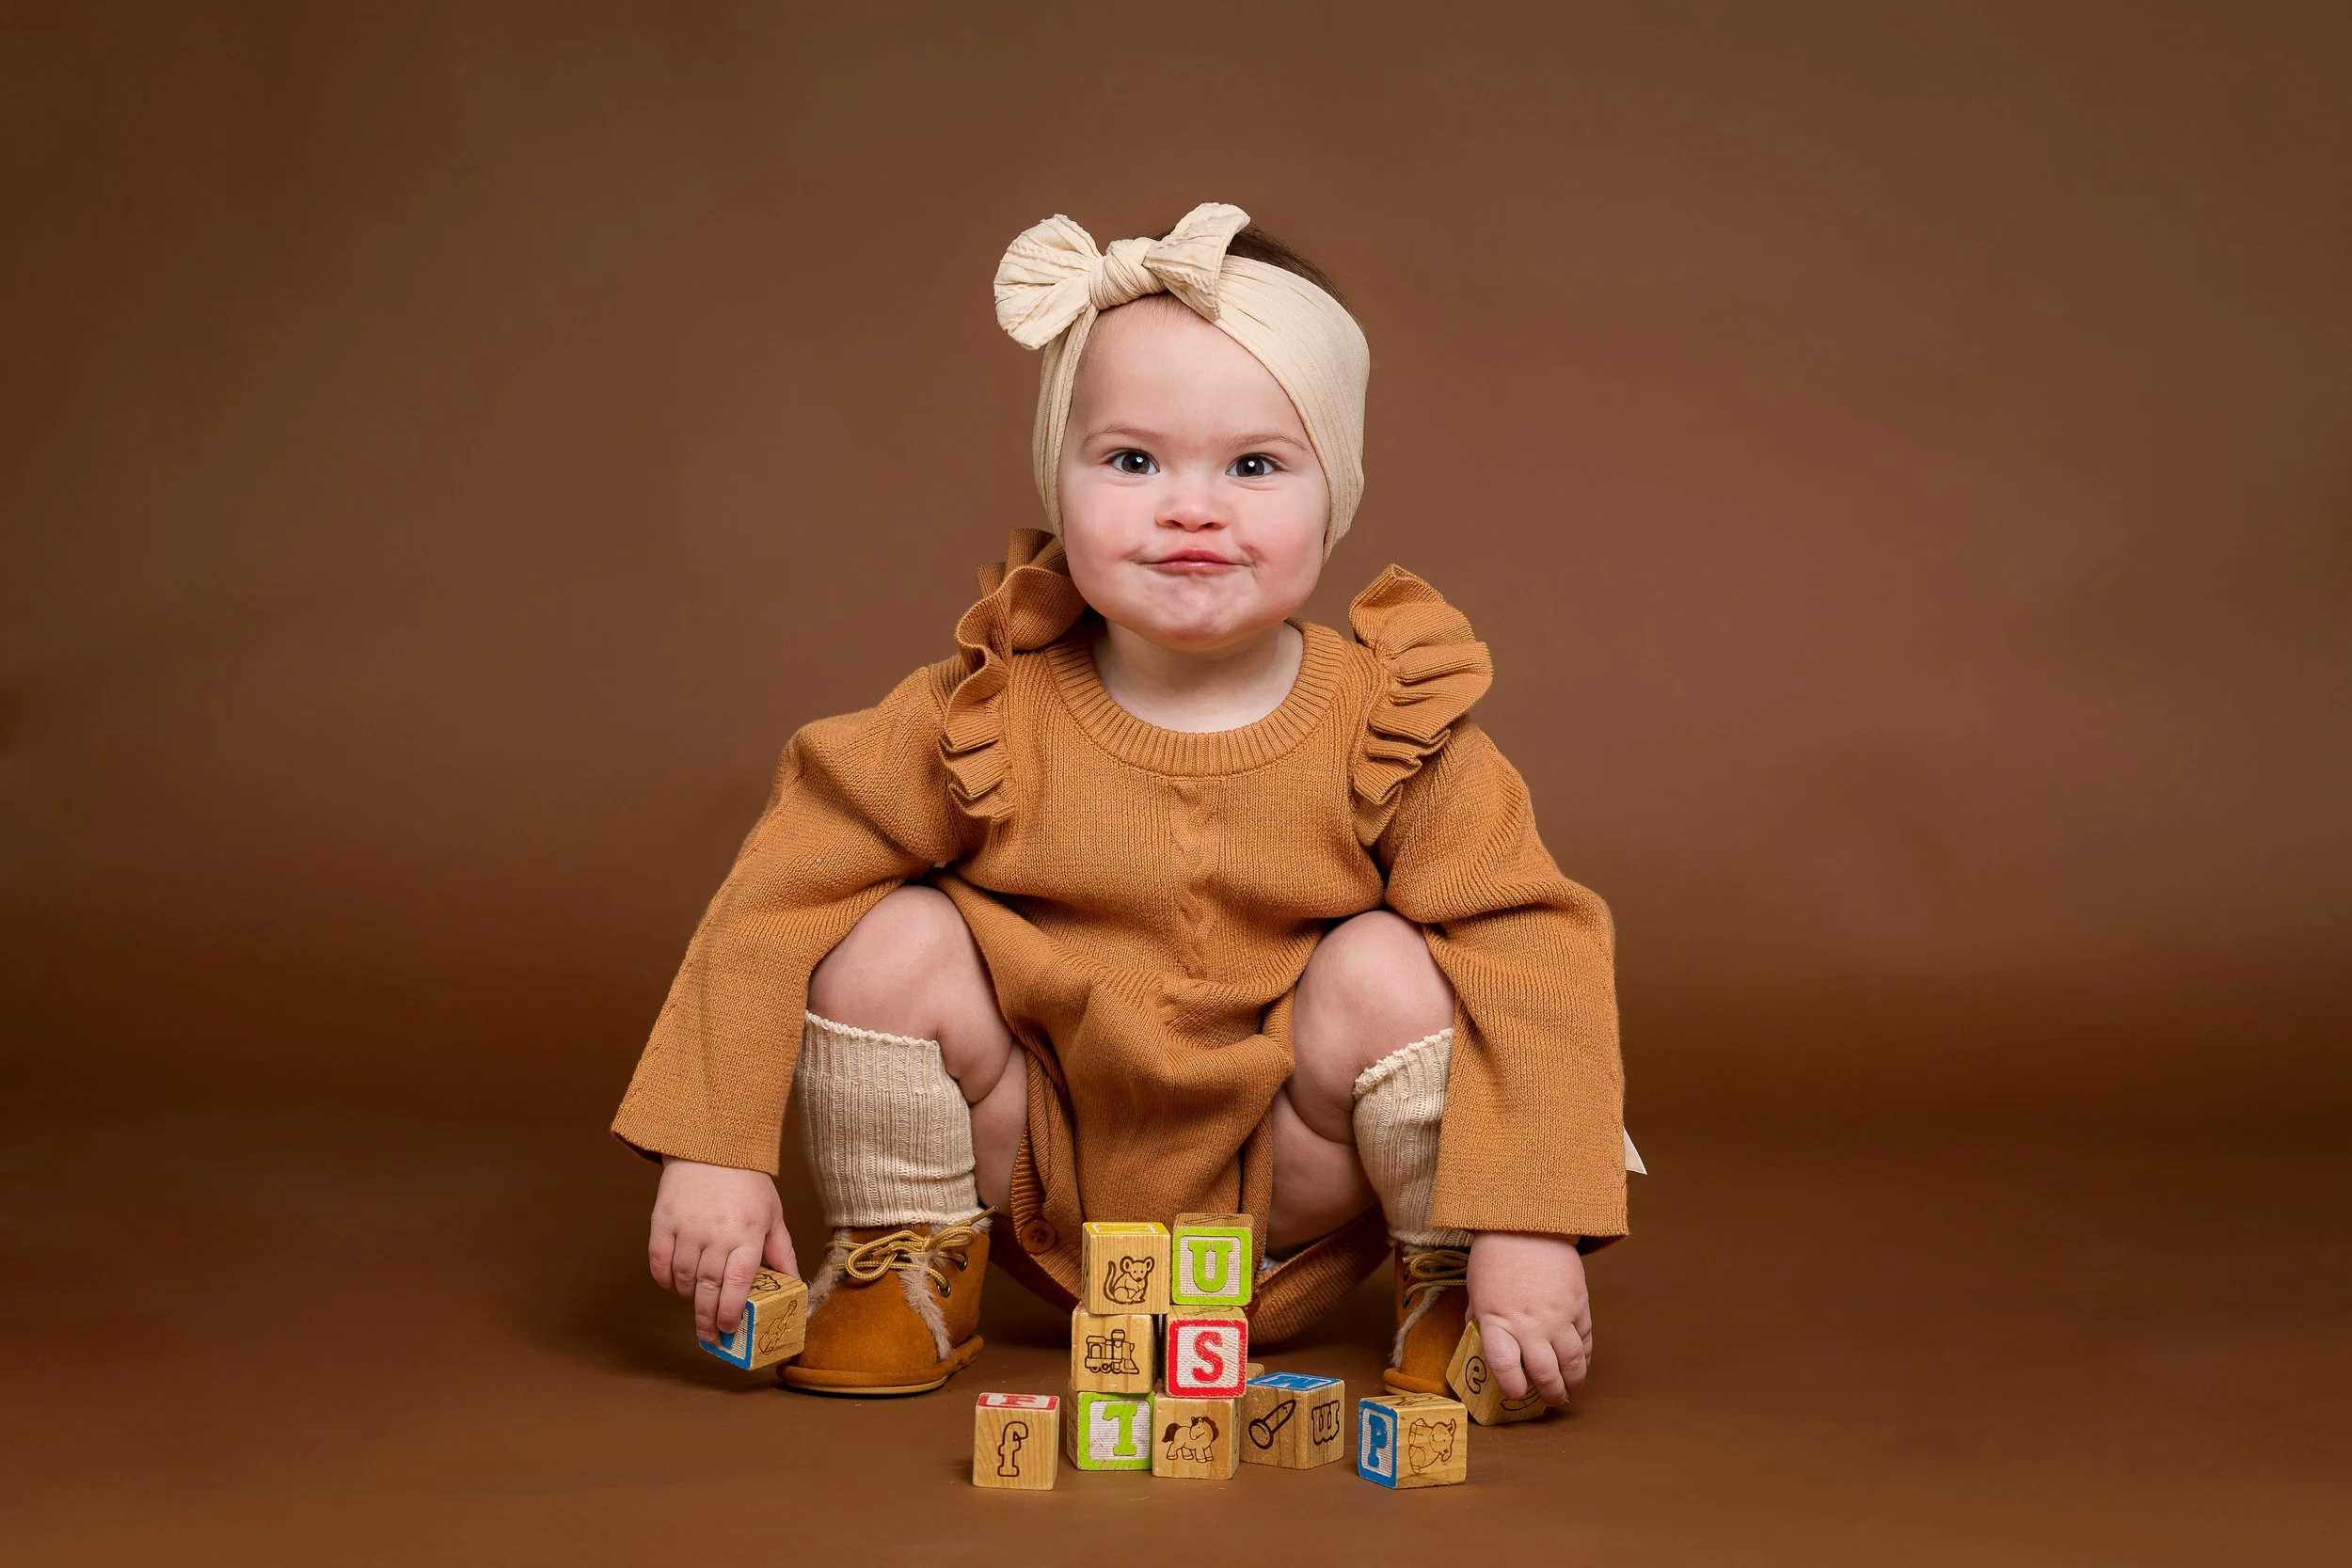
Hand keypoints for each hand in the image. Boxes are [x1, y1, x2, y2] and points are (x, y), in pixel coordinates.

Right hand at [647, 1157, 797, 1344]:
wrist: (711, 1147)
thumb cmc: (747, 1183)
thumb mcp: (773, 1215)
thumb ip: (781, 1251)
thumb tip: (794, 1284)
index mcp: (747, 1234)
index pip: (738, 1282)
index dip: (732, 1310)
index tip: (730, 1329)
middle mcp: (716, 1234)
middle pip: (708, 1288)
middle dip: (708, 1318)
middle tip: (711, 1336)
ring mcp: (686, 1229)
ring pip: (683, 1279)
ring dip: (689, 1298)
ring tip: (698, 1304)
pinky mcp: (662, 1222)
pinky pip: (659, 1263)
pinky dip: (665, 1281)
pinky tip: (676, 1286)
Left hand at [1465, 1230, 1591, 1405]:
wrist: (1528, 1224)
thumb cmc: (1495, 1257)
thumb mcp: (1476, 1290)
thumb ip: (1480, 1319)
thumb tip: (1478, 1342)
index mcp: (1497, 1321)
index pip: (1505, 1367)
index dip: (1512, 1388)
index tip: (1516, 1394)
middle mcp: (1529, 1325)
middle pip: (1544, 1372)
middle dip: (1549, 1394)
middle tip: (1550, 1401)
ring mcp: (1558, 1316)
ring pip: (1571, 1363)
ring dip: (1572, 1382)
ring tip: (1569, 1389)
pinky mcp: (1579, 1305)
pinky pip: (1586, 1340)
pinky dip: (1584, 1357)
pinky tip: (1579, 1364)